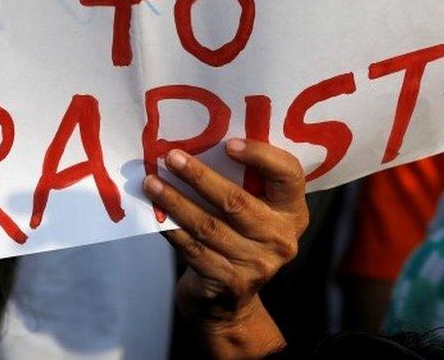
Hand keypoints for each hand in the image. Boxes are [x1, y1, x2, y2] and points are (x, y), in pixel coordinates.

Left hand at [143, 139, 308, 358]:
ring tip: (151, 182)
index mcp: (292, 211)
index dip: (261, 157)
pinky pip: (193, 248)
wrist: (229, 302)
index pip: (289, 175)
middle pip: (236, 201)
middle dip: (199, 177)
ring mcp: (257, 264)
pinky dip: (171, 228)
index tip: (228, 144)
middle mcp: (281, 239)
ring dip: (175, 201)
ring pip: (207, 226)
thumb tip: (199, 142)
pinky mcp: (228, 282)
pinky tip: (155, 212)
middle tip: (171, 157)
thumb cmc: (237, 238)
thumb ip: (243, 183)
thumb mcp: (254, 210)